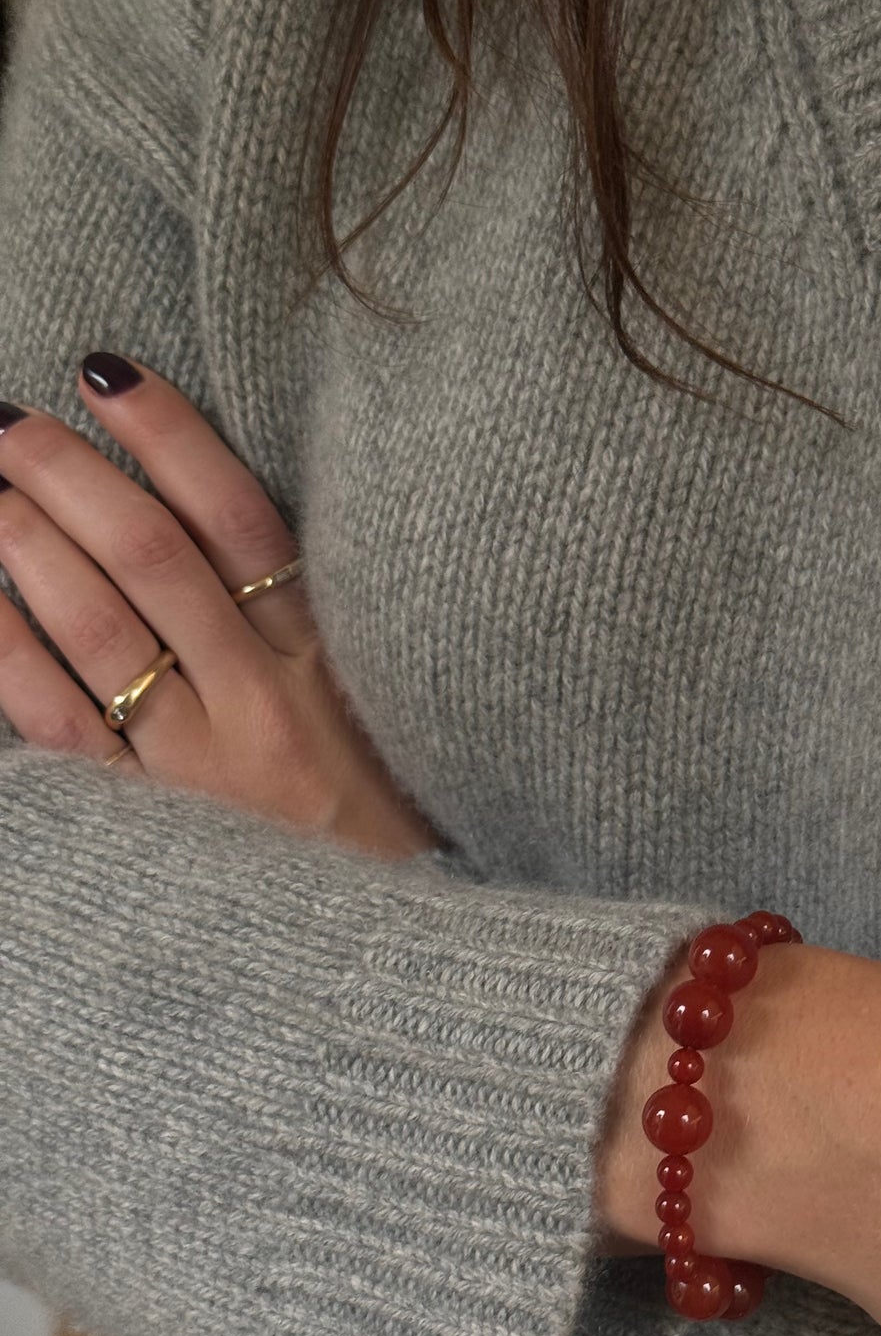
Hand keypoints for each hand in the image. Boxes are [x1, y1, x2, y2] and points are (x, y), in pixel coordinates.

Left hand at [0, 353, 439, 860]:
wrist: (388, 958)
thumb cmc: (383, 828)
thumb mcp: (375, 715)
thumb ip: (304, 632)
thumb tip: (218, 537)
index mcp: (328, 661)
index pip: (243, 519)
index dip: (170, 438)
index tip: (106, 377)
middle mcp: (265, 701)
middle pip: (156, 555)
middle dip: (69, 475)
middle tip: (6, 423)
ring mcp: (202, 763)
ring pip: (101, 623)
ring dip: (26, 539)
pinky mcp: (151, 823)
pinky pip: (59, 720)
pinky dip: (5, 647)